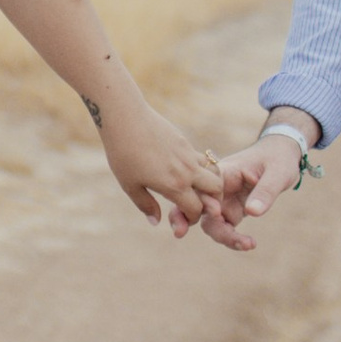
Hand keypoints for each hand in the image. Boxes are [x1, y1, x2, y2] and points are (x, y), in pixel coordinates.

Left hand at [99, 95, 221, 237]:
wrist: (125, 119)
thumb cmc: (123, 154)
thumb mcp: (130, 185)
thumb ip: (146, 205)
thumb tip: (156, 222)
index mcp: (174, 186)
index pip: (196, 209)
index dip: (192, 218)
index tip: (183, 218)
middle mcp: (187, 171)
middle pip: (217, 189)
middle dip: (213, 199)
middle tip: (200, 203)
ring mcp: (188, 154)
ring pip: (213, 171)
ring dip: (210, 181)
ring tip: (197, 187)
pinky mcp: (185, 142)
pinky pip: (201, 158)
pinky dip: (200, 168)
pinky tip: (184, 170)